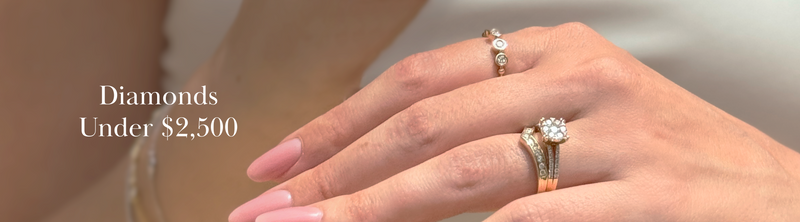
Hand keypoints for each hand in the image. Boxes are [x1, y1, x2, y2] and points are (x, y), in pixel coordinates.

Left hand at [231, 22, 799, 221]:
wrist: (779, 198)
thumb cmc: (662, 161)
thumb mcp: (575, 114)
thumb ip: (488, 123)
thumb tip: (380, 165)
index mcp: (552, 49)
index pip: (417, 81)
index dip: (337, 124)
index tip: (277, 167)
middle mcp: (581, 76)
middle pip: (424, 124)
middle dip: (334, 175)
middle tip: (268, 216)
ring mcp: (620, 134)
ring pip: (462, 172)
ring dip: (371, 210)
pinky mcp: (654, 197)